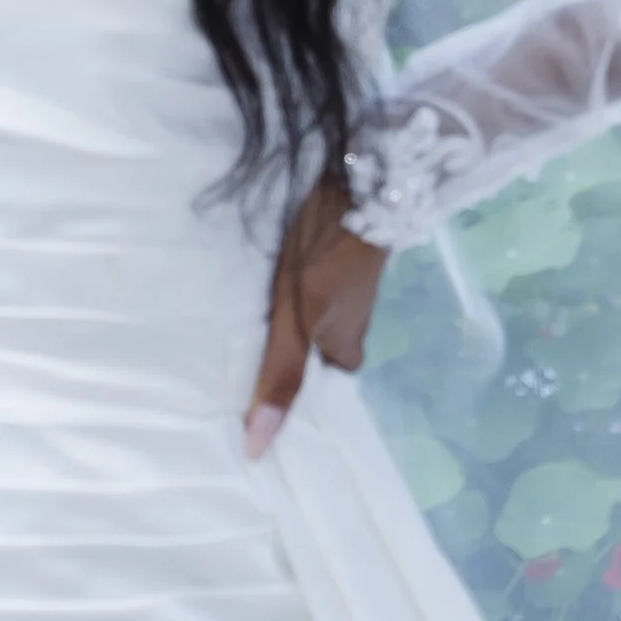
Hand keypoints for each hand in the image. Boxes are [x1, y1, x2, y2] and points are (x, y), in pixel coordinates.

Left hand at [245, 175, 386, 459]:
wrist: (360, 175)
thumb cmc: (323, 253)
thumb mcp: (295, 316)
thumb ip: (280, 372)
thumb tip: (261, 445)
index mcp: (346, 341)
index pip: (327, 376)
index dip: (303, 380)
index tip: (273, 378)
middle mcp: (359, 316)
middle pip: (328, 343)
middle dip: (301, 342)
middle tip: (259, 337)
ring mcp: (360, 279)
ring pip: (328, 309)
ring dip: (303, 308)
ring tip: (260, 304)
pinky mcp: (354, 245)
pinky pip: (329, 278)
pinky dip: (310, 279)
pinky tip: (287, 265)